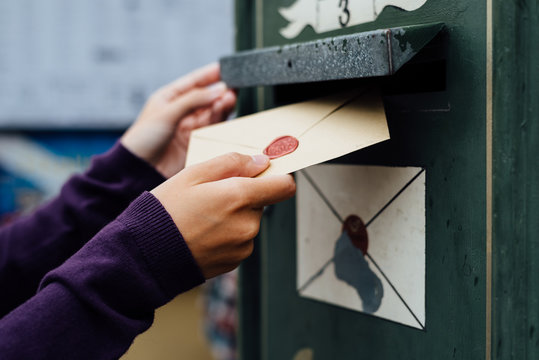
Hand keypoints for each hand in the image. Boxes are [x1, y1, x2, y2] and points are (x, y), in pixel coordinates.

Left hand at [121, 63, 236, 177]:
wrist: (139, 169)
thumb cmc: (143, 139)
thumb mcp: (167, 113)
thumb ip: (194, 100)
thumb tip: (219, 89)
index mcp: (169, 98)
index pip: (193, 81)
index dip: (209, 74)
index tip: (226, 68)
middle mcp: (181, 111)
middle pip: (206, 97)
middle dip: (219, 92)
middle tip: (233, 88)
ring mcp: (189, 127)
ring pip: (211, 112)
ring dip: (221, 105)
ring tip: (230, 100)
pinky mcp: (195, 142)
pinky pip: (212, 128)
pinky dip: (220, 120)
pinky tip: (226, 114)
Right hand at [151, 153, 295, 278]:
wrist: (146, 255)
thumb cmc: (165, 212)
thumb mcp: (193, 174)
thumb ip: (232, 163)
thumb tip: (260, 162)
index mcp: (239, 197)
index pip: (285, 186)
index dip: (277, 177)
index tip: (264, 175)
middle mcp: (247, 224)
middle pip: (262, 202)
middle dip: (244, 196)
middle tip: (212, 196)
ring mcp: (242, 246)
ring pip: (249, 221)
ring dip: (234, 216)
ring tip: (202, 217)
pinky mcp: (234, 261)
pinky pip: (239, 240)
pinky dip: (227, 234)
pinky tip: (203, 233)